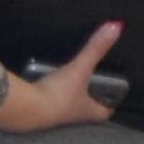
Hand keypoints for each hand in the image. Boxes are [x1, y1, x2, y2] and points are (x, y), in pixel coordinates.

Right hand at [0, 23, 118, 131]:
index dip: (110, 103)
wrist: (26, 109)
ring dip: (71, 97)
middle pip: (88, 110)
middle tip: (94, 86)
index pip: (105, 111)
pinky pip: (50, 103)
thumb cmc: (58, 95)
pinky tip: (46, 84)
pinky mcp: (40, 112)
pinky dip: (51, 95)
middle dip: (91, 99)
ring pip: (69, 107)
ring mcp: (57, 116)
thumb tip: (116, 26)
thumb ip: (96, 49)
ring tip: (70, 82)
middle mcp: (75, 117)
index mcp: (89, 110)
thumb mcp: (80, 69)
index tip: (113, 95)